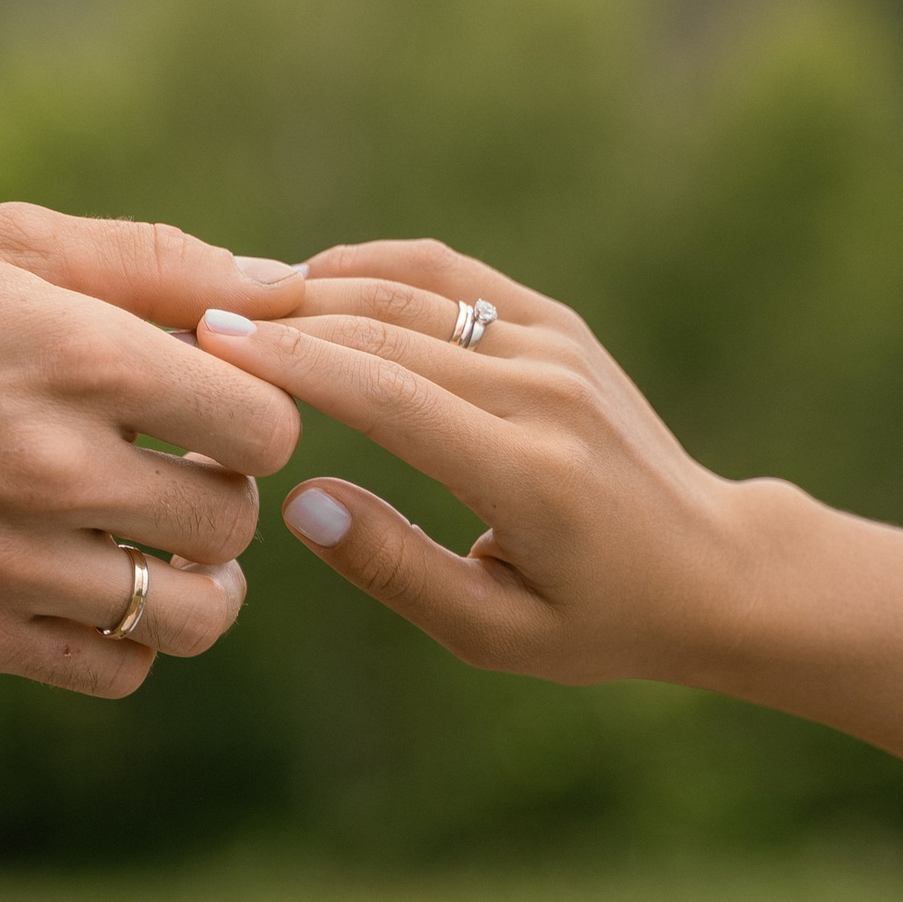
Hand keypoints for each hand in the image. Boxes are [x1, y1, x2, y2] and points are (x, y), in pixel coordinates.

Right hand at [0, 203, 307, 695]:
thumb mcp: (4, 244)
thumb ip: (156, 263)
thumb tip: (283, 284)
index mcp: (74, 356)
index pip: (263, 422)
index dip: (259, 406)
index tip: (214, 395)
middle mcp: (51, 468)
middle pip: (233, 519)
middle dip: (224, 486)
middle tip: (180, 459)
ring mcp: (8, 563)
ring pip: (191, 614)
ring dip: (199, 578)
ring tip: (163, 538)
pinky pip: (115, 670)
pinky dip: (132, 636)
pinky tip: (100, 581)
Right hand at [198, 239, 785, 686]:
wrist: (712, 565)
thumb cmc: (596, 619)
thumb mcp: (494, 632)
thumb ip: (396, 568)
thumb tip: (302, 500)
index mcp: (528, 474)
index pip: (387, 396)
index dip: (291, 365)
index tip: (207, 346)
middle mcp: (546, 393)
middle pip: (386, 331)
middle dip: (283, 321)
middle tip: (190, 323)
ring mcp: (557, 347)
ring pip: (413, 289)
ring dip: (318, 286)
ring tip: (237, 304)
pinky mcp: (558, 324)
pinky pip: (450, 276)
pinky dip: (374, 269)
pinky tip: (312, 285)